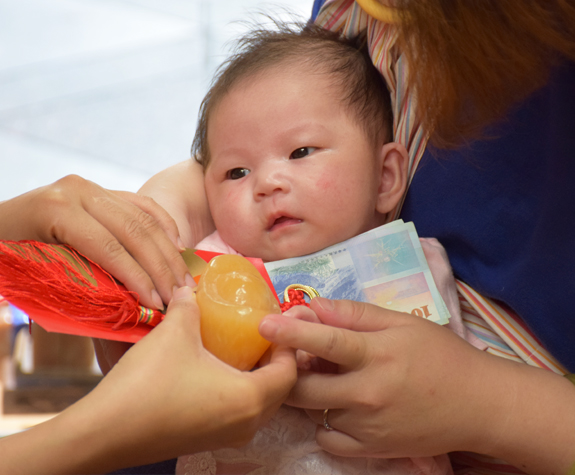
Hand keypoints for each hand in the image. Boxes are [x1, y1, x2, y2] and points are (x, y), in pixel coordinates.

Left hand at [0, 175, 192, 309]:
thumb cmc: (6, 253)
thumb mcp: (24, 272)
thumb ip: (68, 285)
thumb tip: (120, 308)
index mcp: (55, 210)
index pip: (108, 248)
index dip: (137, 278)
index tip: (156, 304)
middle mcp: (77, 191)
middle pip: (134, 231)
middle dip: (160, 268)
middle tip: (178, 296)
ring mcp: (92, 187)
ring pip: (144, 218)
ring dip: (168, 252)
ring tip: (183, 280)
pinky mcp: (104, 191)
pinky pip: (144, 205)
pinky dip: (165, 226)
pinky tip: (179, 247)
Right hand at [2, 287, 296, 474]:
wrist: (103, 432)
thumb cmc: (147, 382)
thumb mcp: (175, 333)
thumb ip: (189, 305)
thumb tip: (189, 287)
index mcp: (250, 399)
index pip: (289, 370)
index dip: (286, 343)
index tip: (271, 321)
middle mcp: (247, 424)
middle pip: (280, 389)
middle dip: (275, 358)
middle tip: (260, 331)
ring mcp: (227, 437)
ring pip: (261, 403)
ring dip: (258, 375)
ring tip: (241, 346)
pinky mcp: (208, 441)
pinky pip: (240, 413)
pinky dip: (241, 390)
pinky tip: (218, 368)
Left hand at [259, 299, 531, 458]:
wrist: (477, 405)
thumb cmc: (439, 356)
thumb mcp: (402, 323)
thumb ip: (356, 315)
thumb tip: (315, 307)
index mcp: (377, 355)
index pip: (325, 342)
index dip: (291, 333)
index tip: (263, 324)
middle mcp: (367, 394)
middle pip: (304, 386)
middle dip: (286, 371)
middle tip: (288, 356)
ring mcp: (367, 427)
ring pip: (314, 411)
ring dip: (309, 393)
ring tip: (326, 377)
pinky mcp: (371, 450)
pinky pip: (327, 437)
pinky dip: (324, 421)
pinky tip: (339, 405)